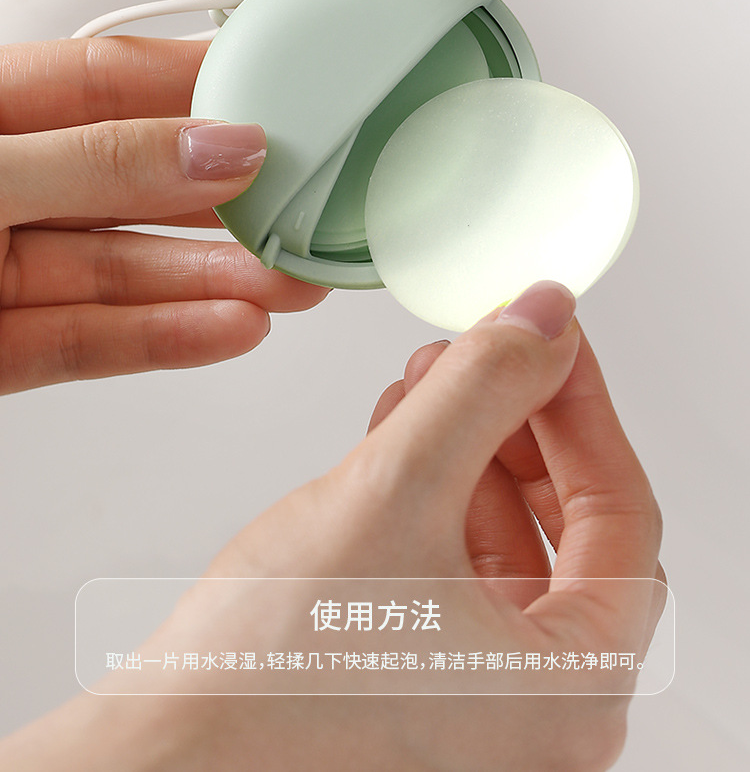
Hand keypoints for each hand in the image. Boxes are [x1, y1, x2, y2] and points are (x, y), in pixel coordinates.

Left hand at [0, 37, 327, 393]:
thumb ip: (97, 161)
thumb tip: (217, 147)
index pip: (105, 83)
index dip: (197, 84)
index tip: (282, 91)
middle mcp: (3, 185)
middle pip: (134, 182)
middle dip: (226, 198)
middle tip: (308, 205)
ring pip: (123, 269)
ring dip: (213, 278)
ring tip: (293, 283)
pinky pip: (90, 338)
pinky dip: (162, 337)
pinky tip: (232, 326)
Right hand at [1, 282, 664, 770]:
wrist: (164, 754)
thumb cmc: (271, 681)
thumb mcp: (394, 493)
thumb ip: (482, 391)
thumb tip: (543, 323)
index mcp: (571, 692)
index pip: (622, 514)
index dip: (584, 406)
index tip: (550, 336)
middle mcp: (541, 709)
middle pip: (573, 525)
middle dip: (523, 420)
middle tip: (495, 350)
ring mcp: (484, 699)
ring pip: (512, 538)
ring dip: (476, 446)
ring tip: (436, 378)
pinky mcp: (427, 676)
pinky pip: (462, 565)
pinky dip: (440, 489)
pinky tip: (404, 432)